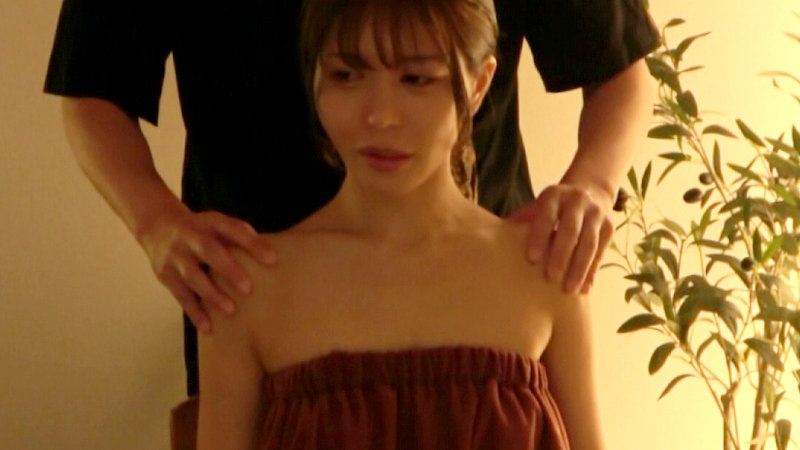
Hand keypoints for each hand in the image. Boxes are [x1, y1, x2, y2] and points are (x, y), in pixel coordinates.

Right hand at [136, 205, 276, 333]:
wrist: (158, 227)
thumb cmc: (203, 231)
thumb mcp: (219, 225)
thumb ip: (242, 237)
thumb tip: (272, 257)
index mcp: (210, 222)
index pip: (233, 230)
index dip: (252, 244)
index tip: (273, 260)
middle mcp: (190, 237)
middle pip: (209, 251)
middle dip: (228, 270)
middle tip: (248, 289)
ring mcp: (176, 257)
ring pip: (192, 276)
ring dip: (211, 294)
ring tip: (231, 311)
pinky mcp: (166, 276)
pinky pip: (181, 295)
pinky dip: (194, 312)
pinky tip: (208, 327)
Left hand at [510, 183, 614, 294]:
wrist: (589, 190)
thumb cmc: (551, 208)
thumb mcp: (535, 207)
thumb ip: (520, 223)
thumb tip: (491, 243)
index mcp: (554, 195)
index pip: (547, 215)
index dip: (540, 236)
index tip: (532, 259)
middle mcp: (577, 201)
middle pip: (571, 230)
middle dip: (561, 255)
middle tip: (551, 278)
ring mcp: (596, 213)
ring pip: (589, 243)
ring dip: (580, 268)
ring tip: (569, 290)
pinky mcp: (609, 227)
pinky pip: (600, 252)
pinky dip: (592, 271)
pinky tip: (585, 289)